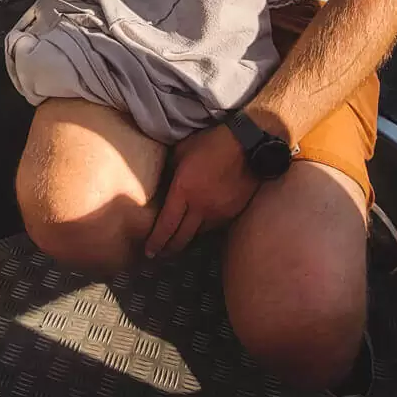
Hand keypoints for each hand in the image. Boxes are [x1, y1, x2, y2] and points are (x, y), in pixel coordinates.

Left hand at [144, 123, 258, 258]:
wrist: (247, 144)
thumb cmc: (211, 143)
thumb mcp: (181, 151)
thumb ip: (170, 171)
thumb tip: (163, 183)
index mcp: (183, 191)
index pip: (166, 225)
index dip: (156, 241)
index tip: (148, 252)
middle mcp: (200, 207)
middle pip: (182, 238)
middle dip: (169, 248)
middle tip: (160, 254)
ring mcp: (218, 212)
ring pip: (198, 234)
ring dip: (187, 239)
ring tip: (177, 241)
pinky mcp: (232, 213)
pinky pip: (214, 226)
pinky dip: (203, 228)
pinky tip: (199, 226)